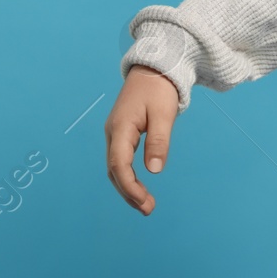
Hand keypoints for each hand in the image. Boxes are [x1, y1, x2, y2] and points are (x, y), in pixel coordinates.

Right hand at [105, 64, 178, 214]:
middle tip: (148, 209)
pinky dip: (128, 177)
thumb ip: (158, 141)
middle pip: (114, 170)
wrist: (154, 67)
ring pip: (116, 167)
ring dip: (127, 187)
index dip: (130, 186)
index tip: (145, 202)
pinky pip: (120, 160)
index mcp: (120, 127)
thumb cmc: (159, 89)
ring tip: (146, 205)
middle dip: (129, 192)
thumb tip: (154, 170)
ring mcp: (115, 133)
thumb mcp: (163, 114)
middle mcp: (113, 133)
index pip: (119, 165)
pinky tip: (139, 187)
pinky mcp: (122, 133)